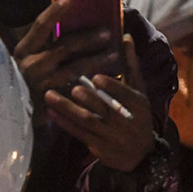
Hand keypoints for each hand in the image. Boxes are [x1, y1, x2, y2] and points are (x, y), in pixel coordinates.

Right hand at [13, 0, 121, 124]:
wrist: (11, 109)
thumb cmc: (22, 77)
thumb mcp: (25, 57)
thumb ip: (39, 42)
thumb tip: (59, 17)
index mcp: (24, 49)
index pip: (40, 26)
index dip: (55, 11)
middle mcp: (31, 64)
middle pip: (63, 46)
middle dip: (87, 38)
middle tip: (107, 32)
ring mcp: (42, 82)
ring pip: (74, 68)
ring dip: (96, 59)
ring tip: (114, 53)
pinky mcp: (52, 99)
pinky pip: (76, 89)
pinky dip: (92, 83)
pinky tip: (107, 78)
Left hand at [43, 35, 154, 171]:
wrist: (142, 155)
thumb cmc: (137, 114)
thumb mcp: (139, 91)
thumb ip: (130, 65)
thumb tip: (126, 36)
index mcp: (139, 106)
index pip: (127, 96)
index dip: (113, 87)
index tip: (97, 76)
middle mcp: (127, 123)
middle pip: (106, 110)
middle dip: (89, 99)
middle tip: (73, 87)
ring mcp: (112, 137)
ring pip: (88, 122)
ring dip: (68, 109)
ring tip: (50, 95)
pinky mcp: (99, 148)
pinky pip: (79, 134)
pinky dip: (64, 123)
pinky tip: (50, 112)